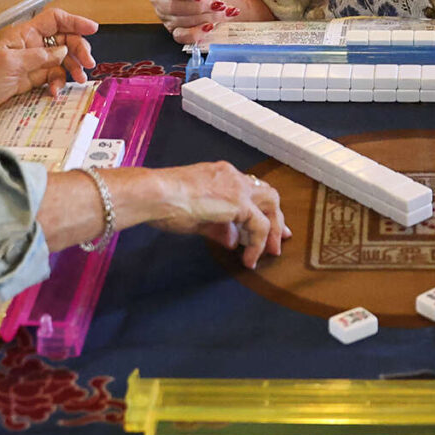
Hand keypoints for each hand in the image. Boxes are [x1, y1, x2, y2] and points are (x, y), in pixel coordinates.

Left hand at [0, 6, 96, 114]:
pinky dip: (58, 84)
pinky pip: (53, 77)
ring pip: (62, 60)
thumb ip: (39, 56)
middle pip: (64, 39)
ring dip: (73, 68)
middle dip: (78, 49)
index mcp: (25, 34)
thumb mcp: (10, 64)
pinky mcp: (31, 79)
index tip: (92, 28)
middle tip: (87, 63)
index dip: (75, 21)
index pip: (55, 19)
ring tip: (79, 80)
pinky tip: (55, 92)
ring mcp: (33, 63)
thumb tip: (62, 50)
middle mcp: (32, 45)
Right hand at [114, 163, 289, 267]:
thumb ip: (217, 227)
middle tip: (280, 238)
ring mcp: (237, 187)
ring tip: (270, 252)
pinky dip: (258, 243)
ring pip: (271, 204)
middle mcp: (232, 176)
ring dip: (273, 229)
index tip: (264, 224)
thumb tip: (232, 240)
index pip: (248, 188)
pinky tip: (249, 258)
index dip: (259, 208)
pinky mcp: (238, 202)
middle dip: (276, 217)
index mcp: (219, 175)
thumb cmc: (163, 203)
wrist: (155, 194)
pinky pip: (259, 225)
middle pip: (267, 193)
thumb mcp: (195, 217)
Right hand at [150, 0, 236, 42]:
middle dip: (200, 6)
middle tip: (219, 3)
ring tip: (224, 11)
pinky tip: (210, 27)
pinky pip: (182, 36)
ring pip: (182, 21)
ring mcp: (165, 17)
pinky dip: (197, 33)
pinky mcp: (174, 31)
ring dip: (206, 17)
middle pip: (174, 6)